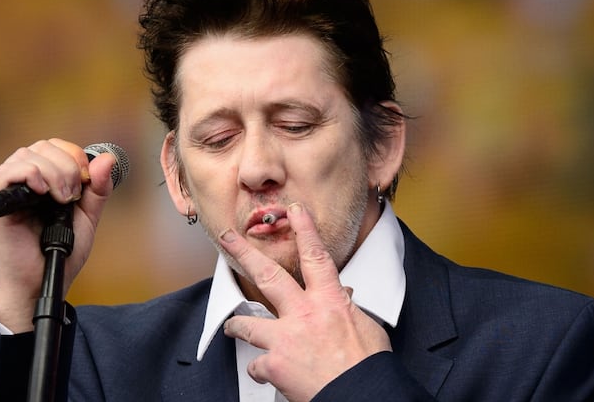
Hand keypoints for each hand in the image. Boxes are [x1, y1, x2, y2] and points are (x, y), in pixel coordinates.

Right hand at [0, 138, 115, 331]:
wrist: (45, 280)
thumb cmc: (62, 250)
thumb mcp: (87, 216)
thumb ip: (98, 189)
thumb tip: (108, 158)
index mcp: (44, 178)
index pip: (55, 146)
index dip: (73, 155)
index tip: (86, 180)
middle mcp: (23, 179)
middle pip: (42, 147)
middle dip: (66, 166)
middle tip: (72, 195)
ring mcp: (6, 189)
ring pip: (26, 155)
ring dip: (52, 172)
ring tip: (61, 199)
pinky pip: (7, 173)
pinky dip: (30, 175)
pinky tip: (43, 192)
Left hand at [220, 203, 391, 401]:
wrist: (360, 395)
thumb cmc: (367, 367)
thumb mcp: (366, 329)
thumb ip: (348, 310)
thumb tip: (344, 297)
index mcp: (330, 302)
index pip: (316, 257)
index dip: (306, 230)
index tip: (295, 210)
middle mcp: (304, 314)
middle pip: (268, 276)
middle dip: (244, 253)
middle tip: (226, 237)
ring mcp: (286, 338)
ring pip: (248, 323)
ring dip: (237, 326)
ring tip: (232, 327)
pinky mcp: (274, 365)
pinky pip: (257, 364)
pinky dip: (260, 369)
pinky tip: (265, 372)